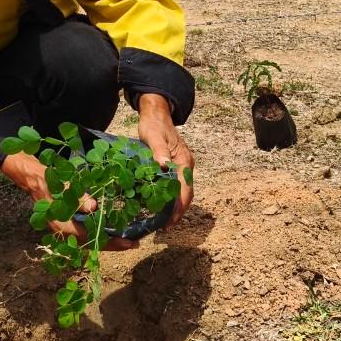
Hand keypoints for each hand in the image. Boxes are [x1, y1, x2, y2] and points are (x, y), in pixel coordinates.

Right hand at [0, 151, 138, 250]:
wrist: (31, 177)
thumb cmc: (46, 179)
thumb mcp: (62, 184)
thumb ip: (77, 197)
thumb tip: (93, 208)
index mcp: (61, 225)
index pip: (91, 239)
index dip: (111, 241)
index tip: (128, 242)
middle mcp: (63, 232)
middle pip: (92, 244)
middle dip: (113, 245)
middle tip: (133, 243)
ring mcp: (64, 229)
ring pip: (89, 241)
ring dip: (107, 241)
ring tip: (126, 240)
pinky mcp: (67, 224)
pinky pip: (85, 234)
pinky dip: (99, 234)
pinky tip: (111, 230)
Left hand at [136, 94, 194, 228]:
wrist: (156, 113)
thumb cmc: (154, 125)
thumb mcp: (153, 137)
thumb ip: (159, 150)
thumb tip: (164, 165)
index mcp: (184, 161)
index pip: (185, 190)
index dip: (179, 207)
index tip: (170, 222)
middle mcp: (186, 165)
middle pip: (187, 194)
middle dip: (178, 211)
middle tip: (166, 227)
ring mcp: (182, 166)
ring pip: (183, 190)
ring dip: (176, 206)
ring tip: (164, 221)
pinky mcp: (175, 165)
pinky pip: (177, 185)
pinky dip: (172, 197)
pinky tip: (162, 204)